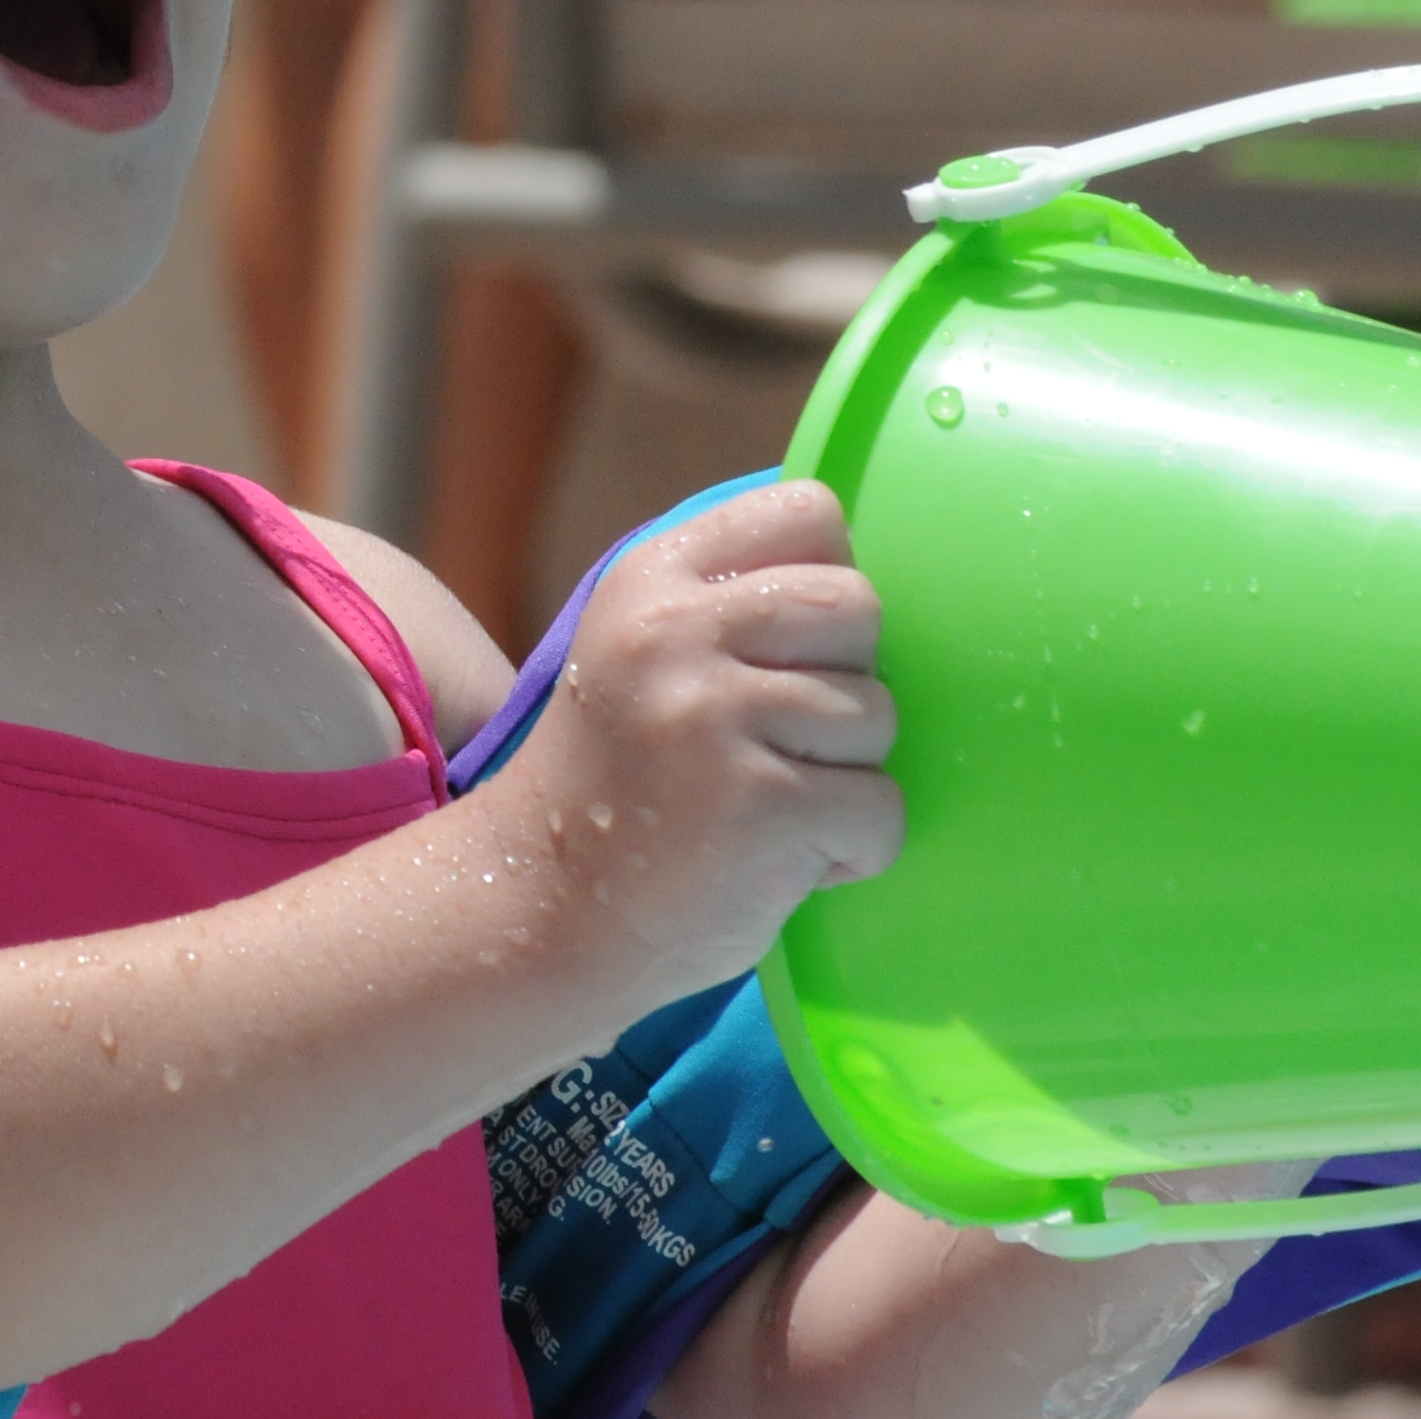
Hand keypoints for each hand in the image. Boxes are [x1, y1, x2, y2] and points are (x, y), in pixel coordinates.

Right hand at [490, 482, 902, 1012]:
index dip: (826, 581)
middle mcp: (676, 631)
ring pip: (879, 715)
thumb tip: (863, 586)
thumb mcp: (641, 651)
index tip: (787, 649)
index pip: (808, 512)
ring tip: (770, 805)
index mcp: (651, 577)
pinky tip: (780, 858)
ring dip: (845, 776)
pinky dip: (853, 850)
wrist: (538, 909)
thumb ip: (729, 603)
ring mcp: (714, 718)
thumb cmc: (618, 781)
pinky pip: (881, 809)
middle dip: (847, 680)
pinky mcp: (760, 806)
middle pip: (859, 605)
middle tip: (782, 739)